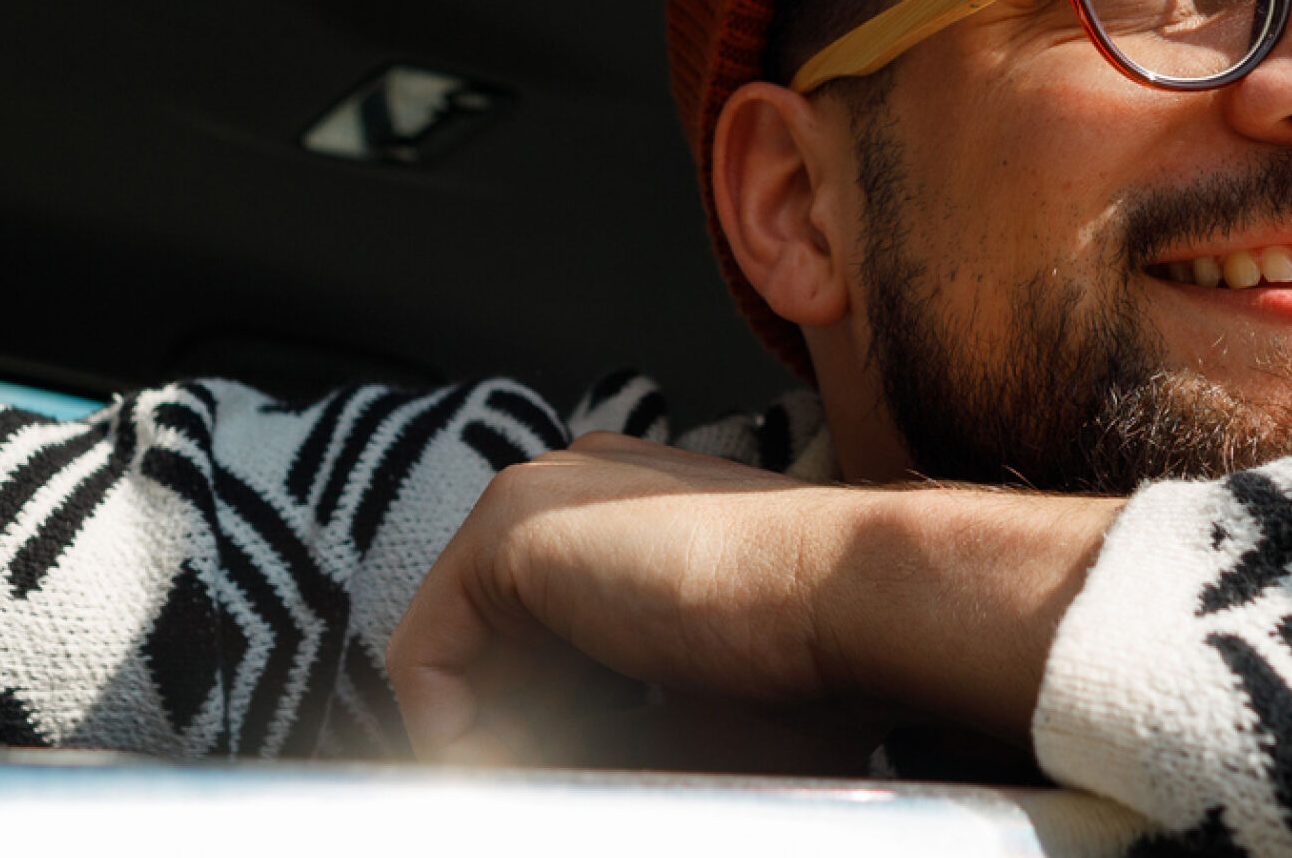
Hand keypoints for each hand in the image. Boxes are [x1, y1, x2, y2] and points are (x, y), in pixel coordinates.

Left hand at [385, 432, 1120, 766]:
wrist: (866, 600)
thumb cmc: (819, 668)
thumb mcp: (696, 720)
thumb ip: (620, 741)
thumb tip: (569, 797)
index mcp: (625, 519)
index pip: (534, 640)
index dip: (538, 732)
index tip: (575, 788)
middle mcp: (570, 492)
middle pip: (487, 646)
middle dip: (505, 741)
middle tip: (550, 798)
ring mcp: (536, 500)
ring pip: (454, 654)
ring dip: (483, 745)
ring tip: (540, 792)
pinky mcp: (510, 530)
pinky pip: (425, 657)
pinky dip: (450, 735)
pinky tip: (511, 778)